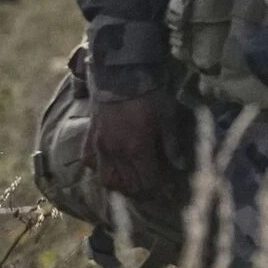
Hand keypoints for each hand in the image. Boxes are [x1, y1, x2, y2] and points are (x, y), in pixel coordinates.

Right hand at [84, 90, 183, 205]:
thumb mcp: (168, 117)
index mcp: (136, 148)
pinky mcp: (89, 139)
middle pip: (126, 186)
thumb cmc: (149, 95)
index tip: (167, 190)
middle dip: (142, 192)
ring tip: (136, 183)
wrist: (120, 74)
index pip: (146, 182)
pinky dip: (102, 171)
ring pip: (106, 180)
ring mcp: (99, 147)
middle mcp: (114, 152)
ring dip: (122, 186)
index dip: (158, 190)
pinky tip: (115, 167)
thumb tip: (179, 166)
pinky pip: (91, 165)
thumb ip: (172, 144)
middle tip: (154, 190)